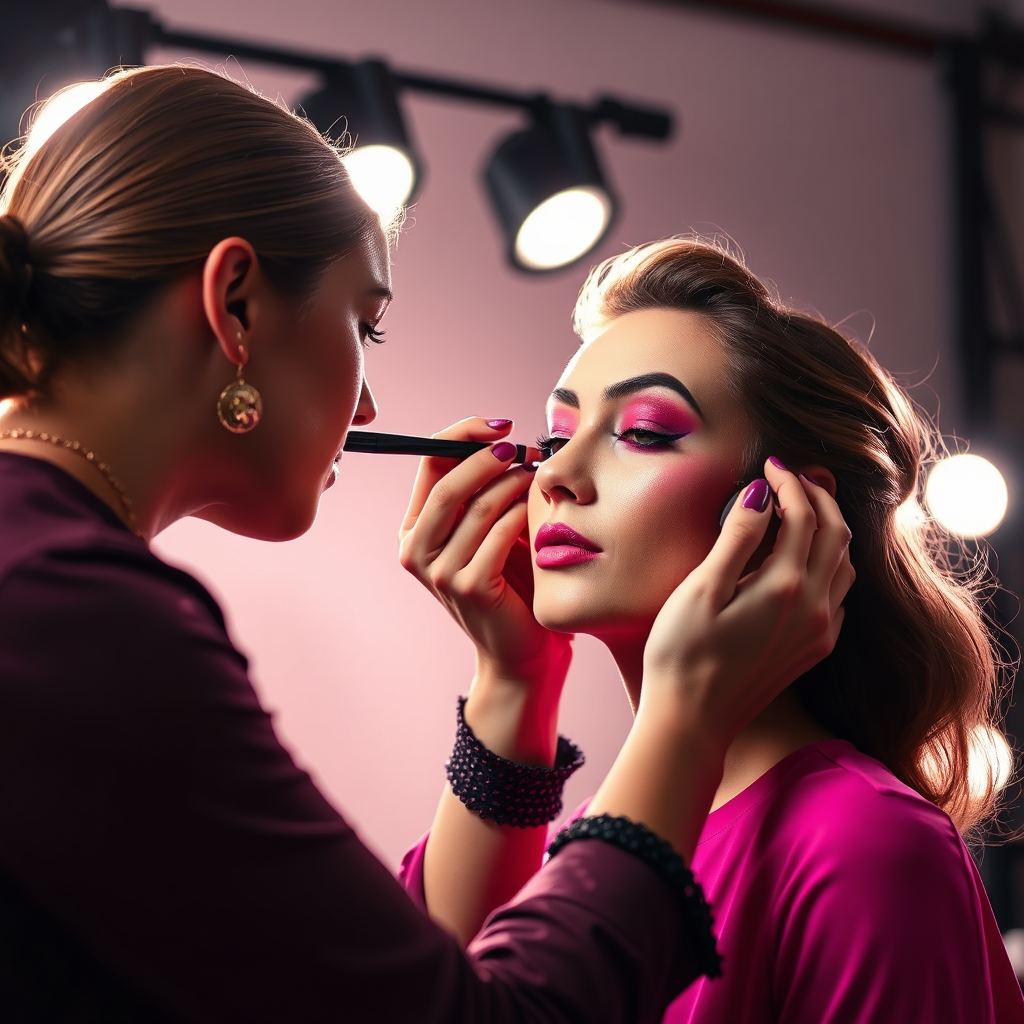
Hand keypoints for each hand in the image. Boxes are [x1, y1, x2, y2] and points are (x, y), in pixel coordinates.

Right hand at [399, 418, 571, 690]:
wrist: (523, 650)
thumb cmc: (513, 583)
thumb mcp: (491, 528)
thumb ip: (486, 490)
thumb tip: (507, 437)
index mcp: (415, 528)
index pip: (429, 462)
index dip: (464, 435)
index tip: (503, 425)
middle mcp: (415, 550)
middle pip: (446, 482)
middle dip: (489, 457)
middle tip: (524, 448)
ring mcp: (438, 572)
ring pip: (475, 507)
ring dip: (512, 484)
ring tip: (538, 478)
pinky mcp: (467, 587)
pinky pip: (497, 535)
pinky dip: (521, 514)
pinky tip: (538, 510)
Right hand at [640, 459, 854, 746]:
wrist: (693, 721)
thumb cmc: (683, 656)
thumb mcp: (701, 590)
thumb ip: (737, 539)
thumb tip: (761, 494)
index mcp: (786, 588)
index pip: (804, 516)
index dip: (789, 483)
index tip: (769, 464)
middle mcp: (815, 608)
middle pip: (836, 534)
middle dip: (817, 497)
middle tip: (791, 476)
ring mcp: (819, 632)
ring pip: (845, 563)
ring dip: (829, 528)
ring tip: (801, 508)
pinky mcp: (814, 649)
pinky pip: (840, 594)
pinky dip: (830, 562)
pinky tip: (803, 560)